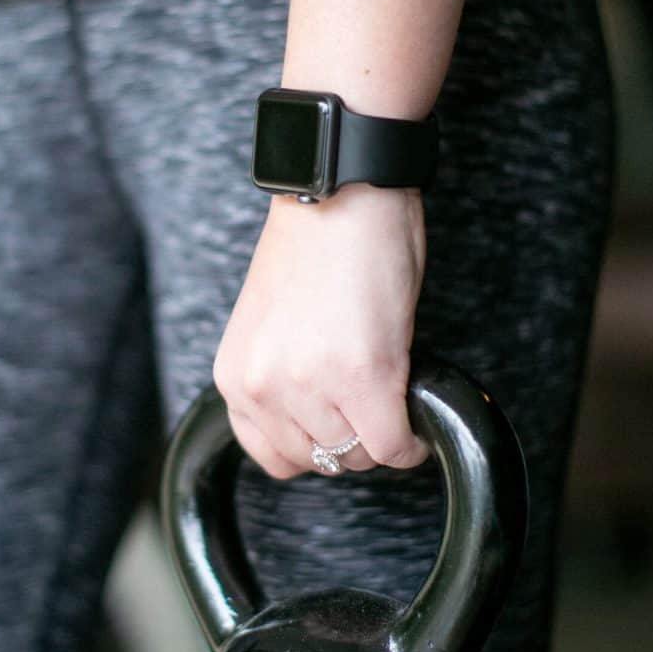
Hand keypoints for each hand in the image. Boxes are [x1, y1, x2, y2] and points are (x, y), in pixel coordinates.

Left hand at [212, 185, 430, 478]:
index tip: (336, 426)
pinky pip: (392, 445)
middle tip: (372, 407)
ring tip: (393, 398)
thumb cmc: (315, 242)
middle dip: (350, 440)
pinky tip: (417, 422)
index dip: (312, 444)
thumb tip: (322, 417)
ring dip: (381, 436)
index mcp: (235, 374)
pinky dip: (410, 442)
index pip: (271, 454)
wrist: (342, 192)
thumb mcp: (275, 325)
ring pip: (357, 455)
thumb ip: (285, 376)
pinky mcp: (363, 378)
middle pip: (318, 459)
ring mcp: (310, 386)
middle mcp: (263, 387)